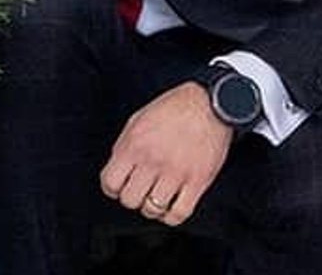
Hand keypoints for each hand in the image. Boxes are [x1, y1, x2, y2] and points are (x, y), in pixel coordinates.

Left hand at [99, 81, 231, 226]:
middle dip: (133, 198)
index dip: (113, 188)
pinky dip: (172, 216)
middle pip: (129, 200)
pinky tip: (172, 206)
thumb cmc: (176, 109)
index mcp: (134, 145)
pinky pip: (179, 214)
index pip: (110, 183)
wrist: (211, 105)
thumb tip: (118, 170)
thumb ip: (124, 147)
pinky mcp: (197, 181)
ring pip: (152, 209)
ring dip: (152, 207)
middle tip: (141, 191)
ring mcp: (175, 173)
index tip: (120, 187)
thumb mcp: (138, 119)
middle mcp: (152, 160)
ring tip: (157, 197)